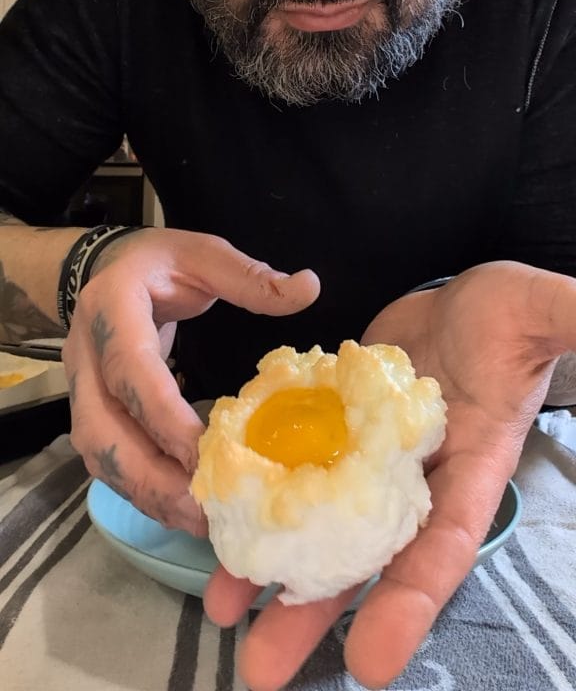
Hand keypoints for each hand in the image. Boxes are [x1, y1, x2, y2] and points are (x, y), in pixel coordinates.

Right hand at [61, 228, 318, 531]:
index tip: (207, 453)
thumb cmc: (159, 263)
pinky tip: (184, 511)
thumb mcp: (202, 254)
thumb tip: (308, 288)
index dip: (164, 416)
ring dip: (146, 494)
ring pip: (100, 456)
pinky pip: (109, 463)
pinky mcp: (92, 414)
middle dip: (150, 476)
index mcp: (111, 307)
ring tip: (200, 523)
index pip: (131, 369)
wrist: (104, 269)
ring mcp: (81, 389)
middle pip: (102, 429)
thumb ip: (250, 276)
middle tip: (203, 510)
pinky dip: (143, 491)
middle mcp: (85, 355)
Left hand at [204, 261, 575, 689]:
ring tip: (220, 612)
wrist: (454, 302)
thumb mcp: (538, 312)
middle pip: (364, 558)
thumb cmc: (505, 314)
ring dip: (267, 568)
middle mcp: (412, 482)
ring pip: (314, 523)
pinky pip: (289, 467)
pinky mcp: (330, 427)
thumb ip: (568, 322)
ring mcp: (365, 458)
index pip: (443, 547)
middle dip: (314, 614)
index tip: (369, 665)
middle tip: (261, 670)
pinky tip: (213, 517)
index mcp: (469, 471)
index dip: (410, 604)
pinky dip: (254, 494)